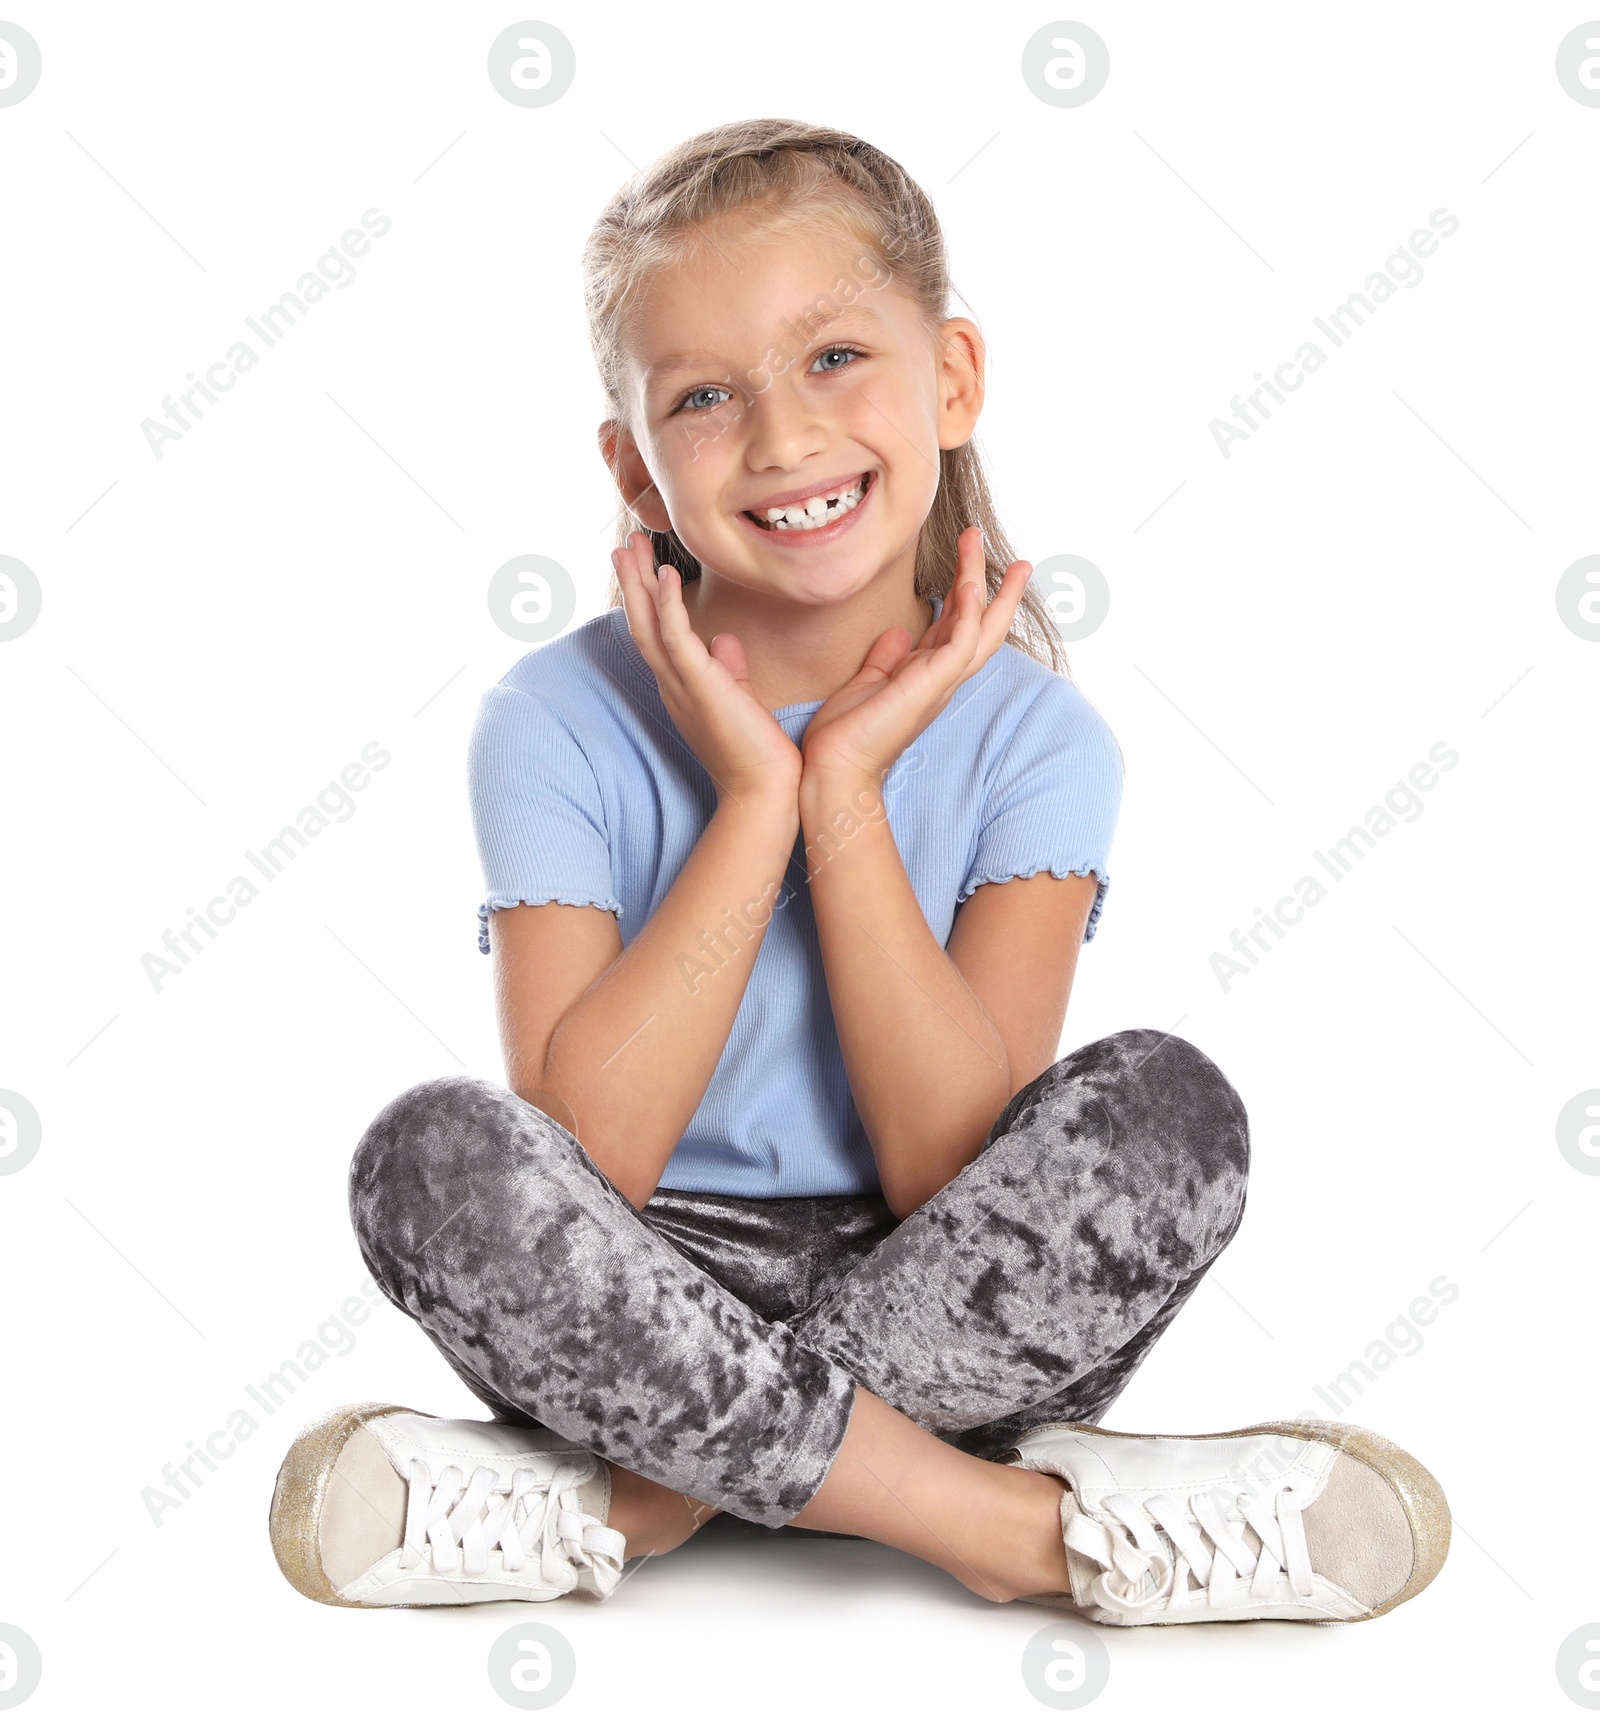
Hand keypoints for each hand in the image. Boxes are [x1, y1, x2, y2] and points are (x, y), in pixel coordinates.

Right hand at [613, 531, 802, 805]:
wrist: (764, 789)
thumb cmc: (756, 750)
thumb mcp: (738, 698)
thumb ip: (728, 668)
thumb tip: (723, 640)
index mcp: (681, 685)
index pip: (656, 633)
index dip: (645, 597)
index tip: (642, 563)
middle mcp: (673, 684)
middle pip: (642, 622)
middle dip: (632, 580)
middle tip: (623, 542)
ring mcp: (682, 685)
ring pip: (649, 624)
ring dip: (639, 582)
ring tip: (631, 545)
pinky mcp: (699, 686)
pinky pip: (676, 637)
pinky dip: (668, 604)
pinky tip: (666, 574)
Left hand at [799, 527, 1030, 786]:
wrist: (834, 768)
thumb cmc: (845, 734)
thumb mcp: (866, 684)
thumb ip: (885, 660)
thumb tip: (897, 633)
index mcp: (927, 676)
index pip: (958, 630)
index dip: (969, 598)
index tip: (976, 565)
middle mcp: (941, 678)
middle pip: (980, 625)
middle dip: (996, 588)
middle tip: (1018, 558)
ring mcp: (940, 682)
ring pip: (977, 627)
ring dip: (981, 582)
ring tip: (977, 541)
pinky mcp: (931, 686)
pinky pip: (960, 644)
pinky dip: (968, 613)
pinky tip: (969, 584)